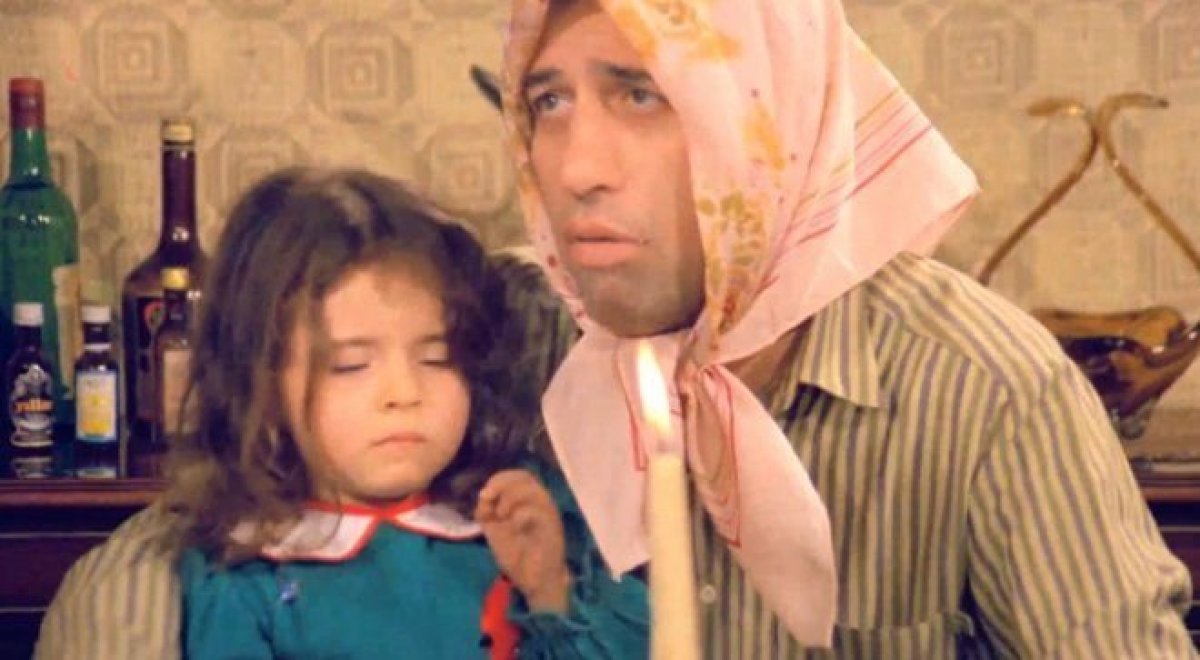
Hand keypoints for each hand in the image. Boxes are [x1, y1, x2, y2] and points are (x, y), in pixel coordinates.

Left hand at [475, 469, 570, 612]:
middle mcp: (541, 502)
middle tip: (487, 499)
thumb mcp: (495, 530)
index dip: (498, 480)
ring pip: (531, 489)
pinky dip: (519, 515)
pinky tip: (513, 527)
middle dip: (501, 484)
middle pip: (524, 476)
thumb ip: (487, 512)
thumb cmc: (518, 555)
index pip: (517, 476)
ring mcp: (548, 513)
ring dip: (509, 499)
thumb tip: (483, 498)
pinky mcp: (552, 526)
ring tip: (500, 515)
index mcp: (528, 500)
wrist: (536, 581)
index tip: (483, 497)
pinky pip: (536, 510)